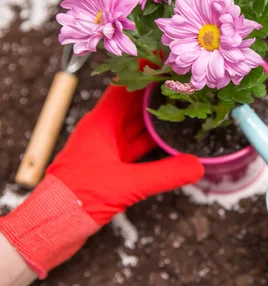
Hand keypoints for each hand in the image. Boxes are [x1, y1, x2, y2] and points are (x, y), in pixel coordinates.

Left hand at [47, 84, 202, 224]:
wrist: (51, 225)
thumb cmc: (79, 199)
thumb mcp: (128, 185)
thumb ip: (165, 175)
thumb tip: (197, 167)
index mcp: (101, 124)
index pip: (125, 86)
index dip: (144, 71)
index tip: (166, 59)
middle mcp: (102, 131)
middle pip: (132, 104)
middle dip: (155, 93)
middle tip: (182, 83)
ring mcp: (105, 149)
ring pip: (135, 127)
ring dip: (156, 119)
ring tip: (182, 108)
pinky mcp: (108, 167)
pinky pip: (135, 148)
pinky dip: (152, 144)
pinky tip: (170, 142)